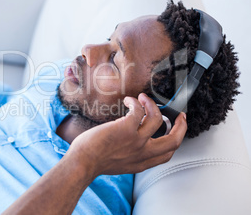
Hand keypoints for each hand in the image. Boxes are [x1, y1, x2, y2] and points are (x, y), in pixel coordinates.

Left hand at [68, 93, 186, 177]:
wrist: (82, 163)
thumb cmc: (93, 162)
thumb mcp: (119, 164)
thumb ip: (129, 156)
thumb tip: (130, 143)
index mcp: (141, 162)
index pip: (167, 154)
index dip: (174, 141)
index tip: (174, 131)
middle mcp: (143, 152)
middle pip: (174, 141)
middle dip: (181, 125)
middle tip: (179, 114)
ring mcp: (136, 140)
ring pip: (157, 119)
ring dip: (152, 105)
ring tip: (144, 98)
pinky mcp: (126, 128)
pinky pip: (139, 110)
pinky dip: (136, 102)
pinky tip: (128, 101)